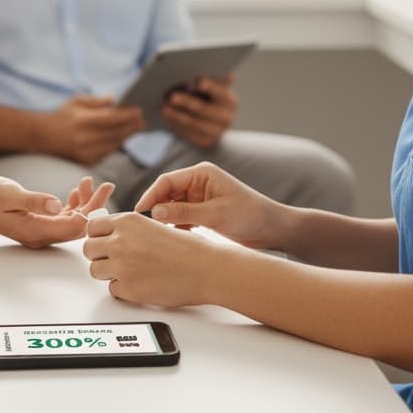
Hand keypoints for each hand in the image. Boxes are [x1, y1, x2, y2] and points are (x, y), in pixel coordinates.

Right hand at [0, 174, 113, 248]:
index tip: (103, 192)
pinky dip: (73, 205)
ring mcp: (40, 230)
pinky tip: (76, 191)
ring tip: (90, 182)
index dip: (92, 212)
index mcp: (36, 231)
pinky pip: (62, 218)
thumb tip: (57, 204)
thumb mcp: (10, 194)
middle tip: (107, 185)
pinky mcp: (38, 223)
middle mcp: (41, 235)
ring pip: (72, 221)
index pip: (74, 228)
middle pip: (78, 226)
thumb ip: (34, 200)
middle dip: (95, 206)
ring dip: (84, 203)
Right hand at [39, 94, 144, 164]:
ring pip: (114, 144)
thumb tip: (115, 100)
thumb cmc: (62, 115)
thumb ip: (97, 101)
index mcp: (83, 121)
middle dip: (131, 127)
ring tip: (136, 127)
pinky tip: (123, 137)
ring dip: (126, 136)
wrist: (42, 136)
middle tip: (142, 121)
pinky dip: (116, 144)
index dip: (128, 115)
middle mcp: (85, 139)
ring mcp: (86, 152)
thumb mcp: (77, 101)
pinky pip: (107, 152)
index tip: (139, 111)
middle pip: (116, 133)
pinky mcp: (86, 162)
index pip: (112, 119)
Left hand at [82, 211, 213, 306]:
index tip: (104, 241)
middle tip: (115, 259)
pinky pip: (112, 289)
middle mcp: (120, 241)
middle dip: (100, 255)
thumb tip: (111, 234)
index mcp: (127, 222)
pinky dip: (123, 289)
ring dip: (109, 273)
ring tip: (130, 272)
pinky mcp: (128, 289)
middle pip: (89, 249)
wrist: (205, 268)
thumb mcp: (153, 224)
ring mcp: (121, 266)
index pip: (92, 227)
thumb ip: (129, 229)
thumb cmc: (187, 248)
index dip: (98, 236)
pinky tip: (140, 283)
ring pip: (95, 271)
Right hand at [134, 161, 292, 250]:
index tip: (139, 212)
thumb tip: (156, 212)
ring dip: (166, 219)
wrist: (273, 230)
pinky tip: (173, 238)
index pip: (167, 181)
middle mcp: (198, 182)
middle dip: (156, 208)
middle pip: (167, 193)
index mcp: (202, 173)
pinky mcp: (203, 212)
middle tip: (144, 227)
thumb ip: (185, 213)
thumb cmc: (250, 215)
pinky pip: (182, 217)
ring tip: (155, 235)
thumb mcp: (216, 214)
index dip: (151, 195)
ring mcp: (200, 197)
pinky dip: (176, 226)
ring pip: (173, 206)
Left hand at [160, 75, 236, 148]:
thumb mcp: (213, 87)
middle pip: (203, 109)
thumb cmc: (209, 96)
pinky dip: (175, 123)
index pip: (221, 92)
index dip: (211, 87)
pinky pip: (187, 133)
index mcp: (230, 101)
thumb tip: (207, 74)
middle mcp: (226, 118)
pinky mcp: (204, 142)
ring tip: (163, 106)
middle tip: (171, 96)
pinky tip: (166, 115)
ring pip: (193, 123)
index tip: (199, 82)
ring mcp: (216, 132)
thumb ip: (211, 79)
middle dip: (186, 102)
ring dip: (176, 114)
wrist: (213, 120)